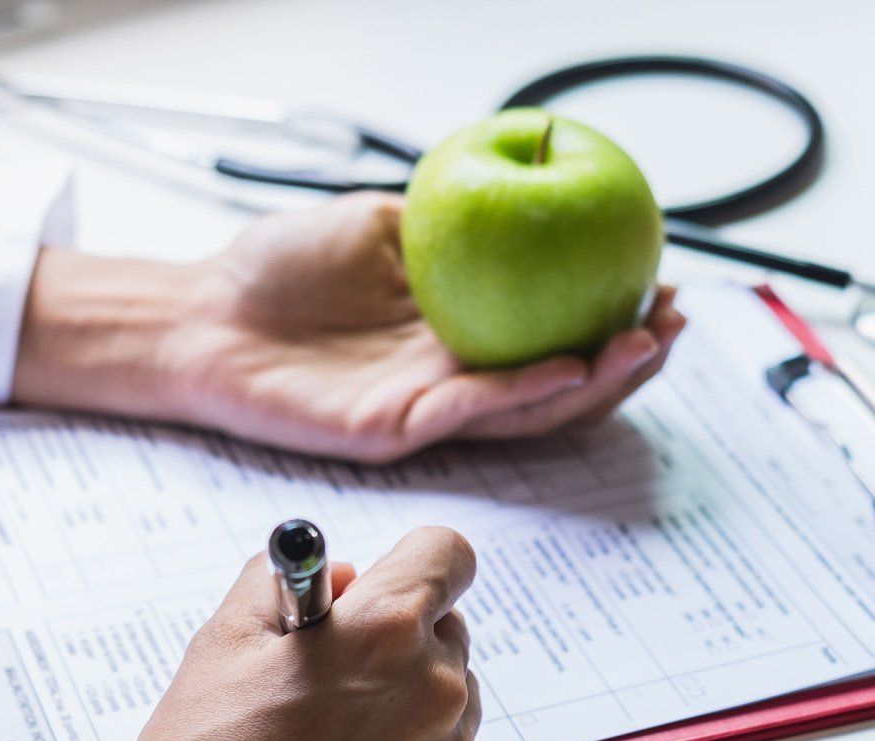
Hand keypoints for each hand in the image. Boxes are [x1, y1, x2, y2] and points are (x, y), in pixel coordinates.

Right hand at [0, 526, 479, 740]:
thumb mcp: (225, 639)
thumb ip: (290, 582)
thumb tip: (343, 579)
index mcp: (387, 632)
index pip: (447, 555)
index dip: (410, 562)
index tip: (385, 583)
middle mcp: (436, 693)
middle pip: (446, 631)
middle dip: (397, 639)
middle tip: (329, 676)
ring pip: (448, 702)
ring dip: (405, 705)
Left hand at [13, 194, 686, 463]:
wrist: (201, 317)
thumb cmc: (278, 270)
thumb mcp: (380, 220)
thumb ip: (446, 215)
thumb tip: (519, 176)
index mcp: (459, 333)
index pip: (555, 333)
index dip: (612, 317)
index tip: (661, 284)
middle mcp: (454, 378)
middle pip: (562, 384)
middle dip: (627, 361)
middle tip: (673, 325)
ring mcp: (428, 409)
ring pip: (530, 411)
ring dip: (594, 383)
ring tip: (643, 347)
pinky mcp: (395, 429)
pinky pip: (471, 413)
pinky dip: (524, 394)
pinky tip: (566, 367)